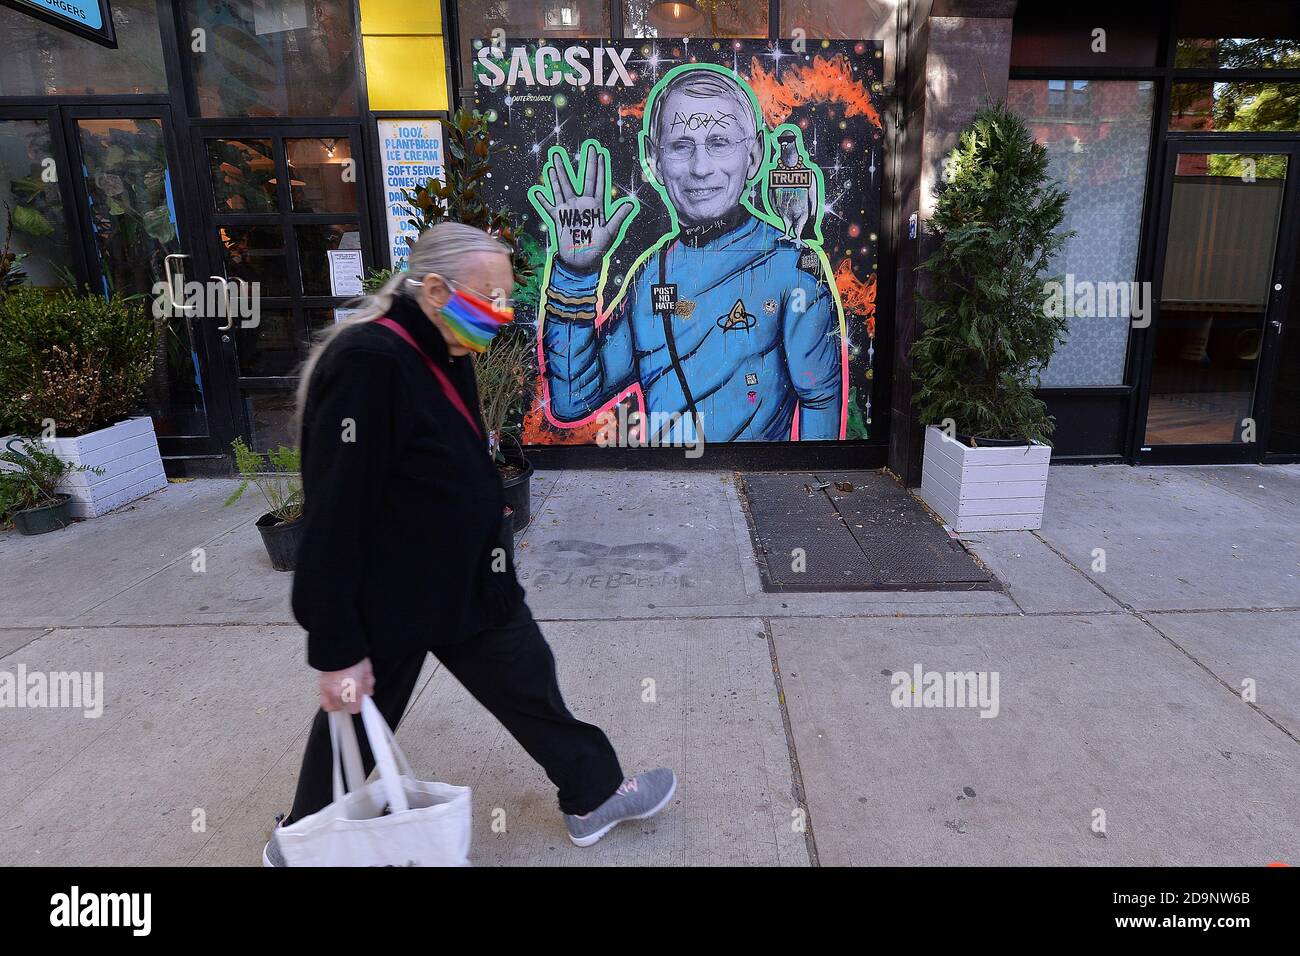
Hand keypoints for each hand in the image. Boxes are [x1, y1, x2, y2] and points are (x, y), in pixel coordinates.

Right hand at [318, 658, 374, 713]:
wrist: (338, 647)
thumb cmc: (353, 656)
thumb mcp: (366, 669)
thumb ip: (368, 683)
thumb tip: (368, 692)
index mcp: (355, 689)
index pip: (355, 709)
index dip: (357, 705)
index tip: (358, 702)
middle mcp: (342, 692)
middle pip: (344, 708)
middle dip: (349, 703)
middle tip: (350, 696)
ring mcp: (330, 691)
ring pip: (333, 707)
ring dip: (338, 703)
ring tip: (340, 696)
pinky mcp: (322, 687)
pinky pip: (324, 702)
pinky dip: (328, 701)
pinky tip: (332, 696)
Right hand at [532, 142, 635, 273]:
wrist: (582, 262)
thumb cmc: (598, 249)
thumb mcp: (609, 233)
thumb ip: (618, 217)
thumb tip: (631, 204)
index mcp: (596, 206)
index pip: (598, 183)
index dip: (598, 168)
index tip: (598, 153)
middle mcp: (582, 204)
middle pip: (580, 179)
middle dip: (581, 164)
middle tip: (582, 147)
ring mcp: (570, 210)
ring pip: (563, 187)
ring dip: (558, 174)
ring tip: (554, 160)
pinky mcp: (559, 218)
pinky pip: (549, 207)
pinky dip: (542, 200)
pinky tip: (536, 191)